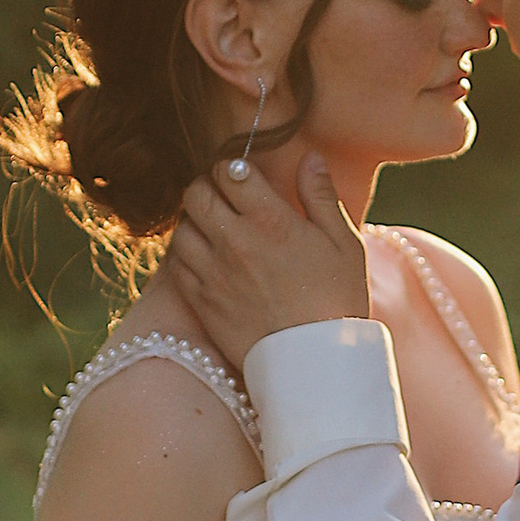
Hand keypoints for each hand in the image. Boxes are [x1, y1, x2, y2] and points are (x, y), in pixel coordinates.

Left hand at [172, 152, 370, 368]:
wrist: (315, 363)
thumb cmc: (336, 299)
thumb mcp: (342, 242)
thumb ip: (321, 195)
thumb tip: (309, 157)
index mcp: (270, 219)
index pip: (228, 170)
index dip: (232, 168)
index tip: (243, 178)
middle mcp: (234, 241)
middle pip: (195, 193)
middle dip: (207, 189)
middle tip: (223, 200)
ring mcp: (212, 272)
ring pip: (181, 227)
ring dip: (194, 222)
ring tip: (214, 230)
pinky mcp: (200, 301)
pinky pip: (176, 264)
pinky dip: (186, 255)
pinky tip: (206, 259)